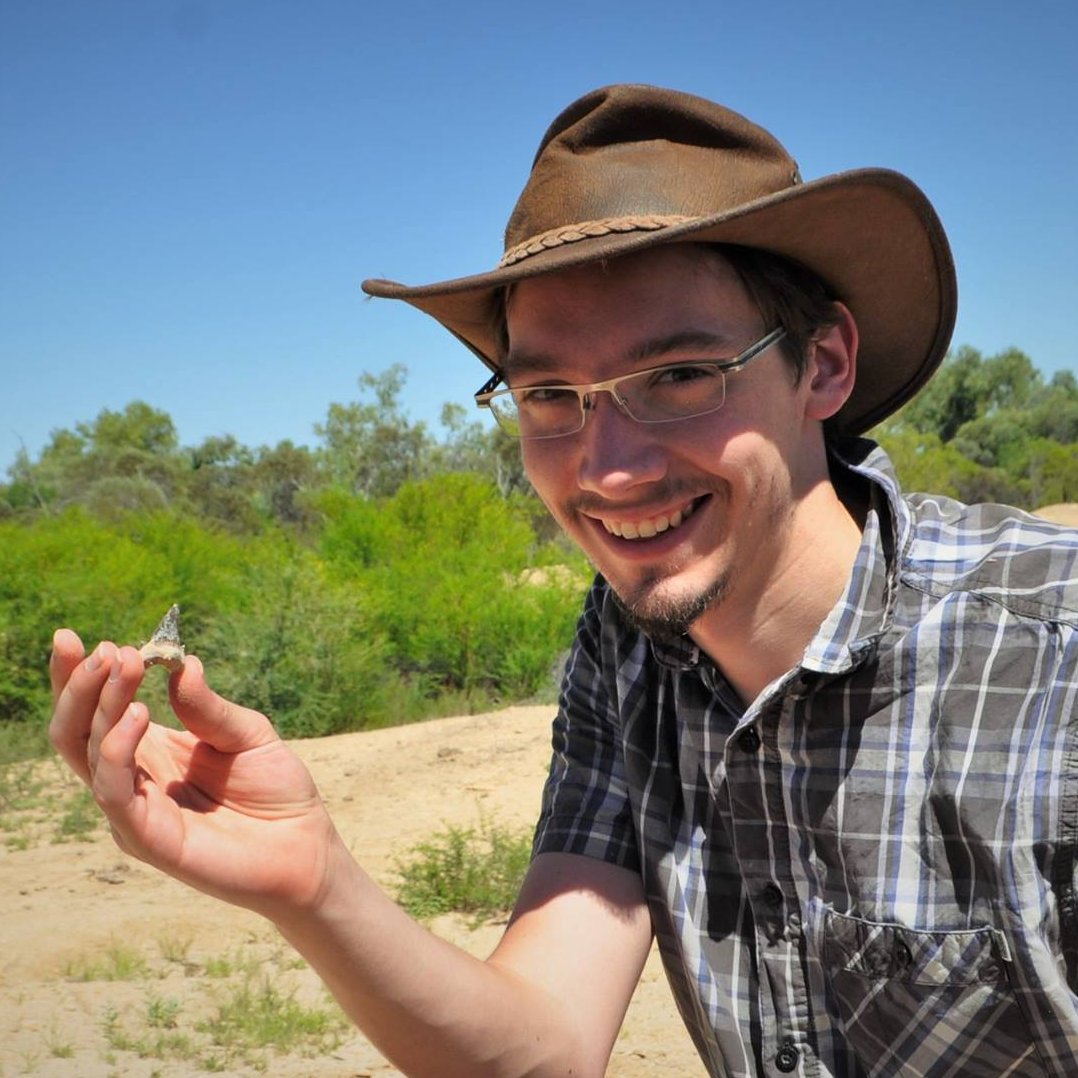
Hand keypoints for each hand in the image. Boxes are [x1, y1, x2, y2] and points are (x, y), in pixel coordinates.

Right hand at [49, 629, 343, 918]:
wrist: (306, 847)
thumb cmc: (276, 791)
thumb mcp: (247, 732)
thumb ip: (208, 706)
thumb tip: (181, 663)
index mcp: (150, 751)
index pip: (95, 712)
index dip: (77, 676)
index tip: (74, 635)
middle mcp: (133, 780)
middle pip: (75, 732)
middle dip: (78, 686)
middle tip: (101, 648)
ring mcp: (135, 811)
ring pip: (89, 755)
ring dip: (101, 706)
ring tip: (123, 665)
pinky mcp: (148, 839)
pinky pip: (115, 792)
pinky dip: (117, 750)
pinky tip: (137, 714)